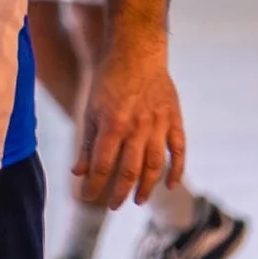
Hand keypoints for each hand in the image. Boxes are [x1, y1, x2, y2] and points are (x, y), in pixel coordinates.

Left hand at [71, 27, 185, 210]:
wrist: (137, 52)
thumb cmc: (109, 81)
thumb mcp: (91, 110)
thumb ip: (88, 143)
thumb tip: (78, 173)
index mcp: (112, 124)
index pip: (102, 166)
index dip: (94, 186)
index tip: (87, 197)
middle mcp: (136, 127)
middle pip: (129, 171)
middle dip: (119, 192)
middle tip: (114, 206)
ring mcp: (158, 124)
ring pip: (155, 165)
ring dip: (147, 187)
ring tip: (138, 200)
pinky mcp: (174, 119)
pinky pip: (178, 150)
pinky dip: (176, 170)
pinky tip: (170, 185)